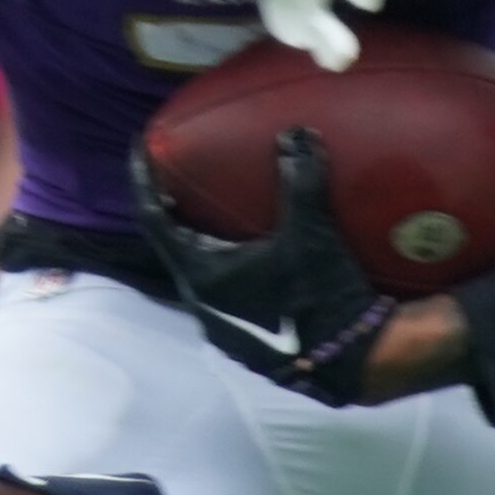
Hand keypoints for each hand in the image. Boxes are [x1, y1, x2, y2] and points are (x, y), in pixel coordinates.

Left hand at [135, 128, 394, 404]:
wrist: (354, 360)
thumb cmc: (322, 296)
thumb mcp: (312, 233)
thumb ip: (301, 182)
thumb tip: (296, 134)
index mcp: (201, 275)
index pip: (155, 219)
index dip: (144, 181)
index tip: (141, 150)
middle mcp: (200, 304)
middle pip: (174, 247)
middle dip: (176, 211)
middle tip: (181, 178)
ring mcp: (220, 328)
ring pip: (199, 273)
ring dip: (203, 243)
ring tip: (217, 215)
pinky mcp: (244, 341)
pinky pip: (223, 293)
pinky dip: (227, 266)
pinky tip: (251, 257)